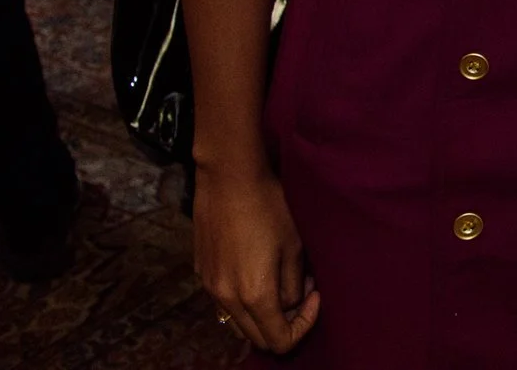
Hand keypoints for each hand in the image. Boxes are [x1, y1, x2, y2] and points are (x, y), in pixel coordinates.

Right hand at [194, 159, 321, 353]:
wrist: (229, 177)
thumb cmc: (269, 206)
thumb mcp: (294, 245)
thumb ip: (294, 284)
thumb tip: (294, 301)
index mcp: (254, 294)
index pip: (279, 340)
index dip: (303, 326)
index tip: (315, 297)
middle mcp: (227, 298)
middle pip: (256, 337)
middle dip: (283, 325)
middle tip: (301, 294)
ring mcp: (210, 286)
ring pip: (237, 322)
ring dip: (261, 314)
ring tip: (280, 283)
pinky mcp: (201, 272)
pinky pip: (223, 300)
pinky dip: (243, 299)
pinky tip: (256, 269)